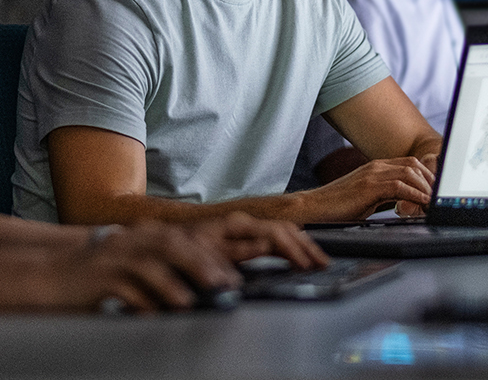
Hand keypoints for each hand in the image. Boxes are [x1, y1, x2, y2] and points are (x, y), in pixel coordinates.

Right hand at [47, 220, 239, 312]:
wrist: (50, 275)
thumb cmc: (95, 275)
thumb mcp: (130, 264)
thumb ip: (161, 271)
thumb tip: (199, 287)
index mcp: (140, 236)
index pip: (182, 239)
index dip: (210, 256)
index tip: (230, 275)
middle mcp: (128, 241)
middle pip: (171, 245)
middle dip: (200, 263)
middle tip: (222, 284)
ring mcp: (112, 258)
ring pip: (148, 263)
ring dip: (172, 282)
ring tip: (191, 300)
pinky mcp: (97, 278)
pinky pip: (123, 287)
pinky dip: (140, 301)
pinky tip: (154, 313)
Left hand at [191, 212, 329, 269]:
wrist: (164, 240)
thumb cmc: (181, 247)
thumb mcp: (206, 252)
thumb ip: (237, 251)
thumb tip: (266, 247)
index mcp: (238, 224)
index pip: (277, 235)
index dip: (295, 251)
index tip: (307, 266)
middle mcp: (244, 221)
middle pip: (285, 230)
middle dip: (306, 247)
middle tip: (324, 264)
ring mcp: (244, 226)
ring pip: (283, 230)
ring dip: (302, 244)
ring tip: (318, 260)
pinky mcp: (243, 233)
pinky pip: (275, 234)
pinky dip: (292, 243)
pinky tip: (298, 253)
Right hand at [294, 156, 434, 221]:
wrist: (313, 209)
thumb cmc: (338, 207)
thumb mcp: (368, 199)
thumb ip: (387, 197)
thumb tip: (407, 204)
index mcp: (376, 167)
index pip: (410, 164)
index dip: (427, 176)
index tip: (436, 192)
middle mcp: (376, 166)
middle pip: (414, 165)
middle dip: (431, 181)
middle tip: (439, 198)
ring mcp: (372, 174)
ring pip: (410, 173)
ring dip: (425, 188)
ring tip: (433, 203)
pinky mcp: (368, 186)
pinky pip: (400, 186)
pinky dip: (415, 195)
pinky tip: (421, 205)